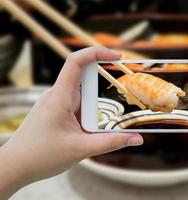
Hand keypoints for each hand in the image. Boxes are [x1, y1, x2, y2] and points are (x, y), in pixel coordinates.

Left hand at [0, 46, 142, 198]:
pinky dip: (91, 110)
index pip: (76, 62)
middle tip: (124, 91)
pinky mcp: (58, 112)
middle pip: (85, 77)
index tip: (117, 56)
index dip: (96, 52)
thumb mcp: (81, 149)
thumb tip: (137, 138)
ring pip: (83, 93)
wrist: (15, 166)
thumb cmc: (39, 156)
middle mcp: (57, 95)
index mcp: (59, 97)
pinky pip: (78, 104)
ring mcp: (57, 103)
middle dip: (105, 84)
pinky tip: (95, 125)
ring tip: (109, 115)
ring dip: (98, 102)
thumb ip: (111, 142)